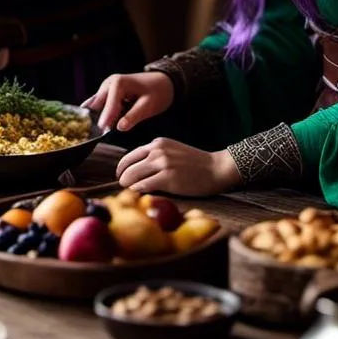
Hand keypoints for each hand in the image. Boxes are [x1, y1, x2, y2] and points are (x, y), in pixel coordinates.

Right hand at [82, 72, 173, 132]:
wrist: (162, 82)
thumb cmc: (157, 92)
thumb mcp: (148, 105)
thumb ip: (134, 116)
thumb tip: (120, 127)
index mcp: (118, 83)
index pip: (109, 104)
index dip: (106, 118)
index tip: (102, 131)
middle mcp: (109, 82)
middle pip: (98, 103)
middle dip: (98, 118)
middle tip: (100, 133)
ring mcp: (107, 86)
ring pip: (97, 104)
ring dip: (99, 116)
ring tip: (103, 130)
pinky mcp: (108, 92)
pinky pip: (101, 104)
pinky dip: (102, 113)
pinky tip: (107, 123)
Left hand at [115, 137, 239, 195]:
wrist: (217, 169)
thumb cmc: (196, 164)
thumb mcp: (173, 151)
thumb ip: (156, 156)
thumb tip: (137, 170)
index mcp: (157, 143)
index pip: (130, 155)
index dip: (122, 168)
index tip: (121, 176)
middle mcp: (157, 151)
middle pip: (128, 166)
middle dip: (122, 178)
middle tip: (122, 186)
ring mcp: (162, 164)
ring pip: (132, 176)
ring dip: (127, 185)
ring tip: (128, 192)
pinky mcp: (167, 178)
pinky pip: (143, 186)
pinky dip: (138, 191)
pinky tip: (139, 195)